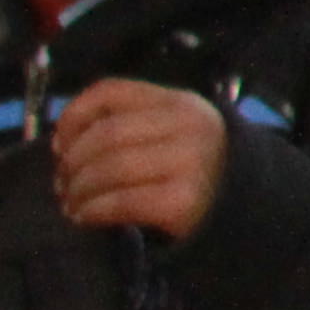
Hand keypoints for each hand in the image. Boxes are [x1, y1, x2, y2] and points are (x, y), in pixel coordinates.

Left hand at [54, 77, 230, 239]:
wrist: (250, 211)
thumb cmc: (199, 172)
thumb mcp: (176, 133)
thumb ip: (133, 124)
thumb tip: (65, 141)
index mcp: (181, 103)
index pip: (111, 92)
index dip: (73, 116)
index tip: (59, 143)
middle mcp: (188, 127)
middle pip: (105, 134)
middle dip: (73, 161)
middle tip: (63, 182)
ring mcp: (189, 163)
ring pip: (108, 168)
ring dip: (79, 190)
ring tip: (73, 203)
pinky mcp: (183, 201)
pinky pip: (119, 202)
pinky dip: (93, 210)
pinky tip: (86, 217)